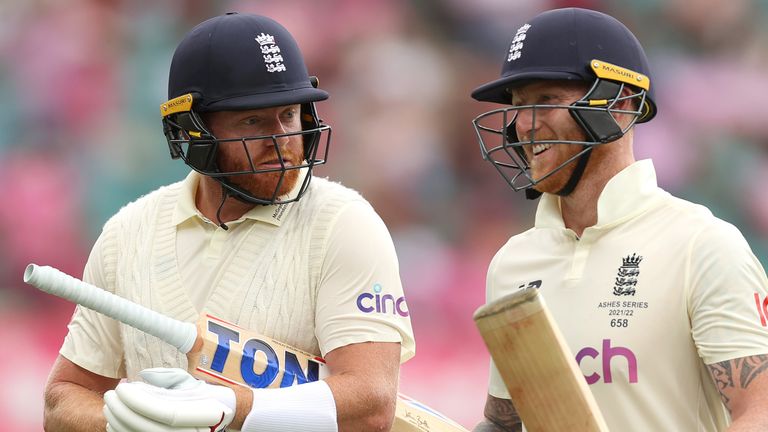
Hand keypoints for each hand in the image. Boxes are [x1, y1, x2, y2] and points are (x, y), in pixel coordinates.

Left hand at [104, 368, 235, 431]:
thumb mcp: (189, 381)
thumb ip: (167, 378)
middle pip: (152, 428)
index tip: (123, 388)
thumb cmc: (203, 394)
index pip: (168, 413)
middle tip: (111, 395)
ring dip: (121, 423)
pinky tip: (114, 421)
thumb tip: (141, 377)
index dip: (142, 402)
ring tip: (110, 405)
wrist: (223, 412)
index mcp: (207, 414)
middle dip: (125, 412)